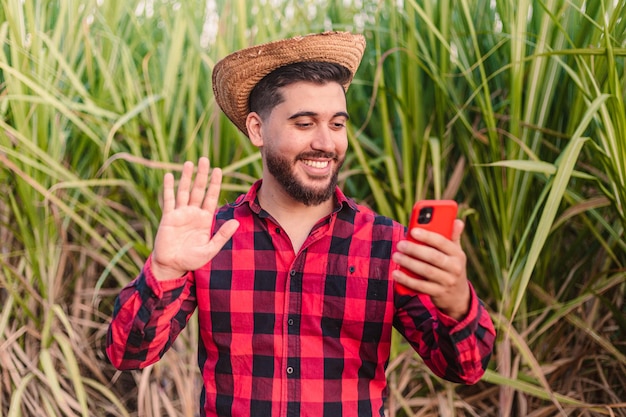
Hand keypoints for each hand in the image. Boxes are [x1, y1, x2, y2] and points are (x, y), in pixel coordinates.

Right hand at [151, 157, 238, 279]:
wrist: (172, 266)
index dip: (214, 184)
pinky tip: (168, 176)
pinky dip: (168, 188)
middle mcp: (193, 213)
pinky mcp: (168, 217)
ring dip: (186, 177)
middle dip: (202, 175)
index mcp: (205, 219)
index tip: (218, 170)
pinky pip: (168, 200)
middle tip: (204, 159)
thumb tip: (236, 222)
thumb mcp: (210, 249)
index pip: (211, 197)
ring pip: (184, 191)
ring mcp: (180, 214)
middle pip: (198, 190)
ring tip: (189, 163)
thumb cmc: (192, 260)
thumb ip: (222, 235)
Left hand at [392, 219, 470, 319]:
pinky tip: (396, 273)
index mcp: (458, 254)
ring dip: (409, 263)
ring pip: (426, 271)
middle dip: (415, 250)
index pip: (443, 242)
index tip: (413, 230)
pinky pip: (421, 287)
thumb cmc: (451, 266)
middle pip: (433, 257)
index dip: (428, 236)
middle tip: (400, 244)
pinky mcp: (438, 293)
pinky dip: (407, 280)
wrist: (458, 295)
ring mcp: (447, 282)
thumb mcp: (455, 253)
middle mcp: (455, 268)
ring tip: (396, 256)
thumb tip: (457, 221)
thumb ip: (453, 237)